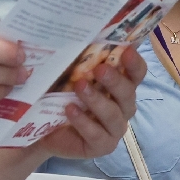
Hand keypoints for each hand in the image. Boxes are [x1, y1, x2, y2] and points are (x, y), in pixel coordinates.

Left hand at [30, 49, 146, 161]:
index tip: (126, 51)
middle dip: (115, 81)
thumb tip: (74, 34)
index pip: (137, 73)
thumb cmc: (61, 94)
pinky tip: (70, 109)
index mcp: (121, 86)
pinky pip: (97, 134)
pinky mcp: (102, 146)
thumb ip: (80, 58)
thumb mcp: (68, 72)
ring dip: (97, 100)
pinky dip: (84, 122)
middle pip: (128, 94)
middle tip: (99, 70)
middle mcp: (123, 107)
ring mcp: (114, 128)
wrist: (43, 127)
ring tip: (79, 87)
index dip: (135, 63)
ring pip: (113, 115)